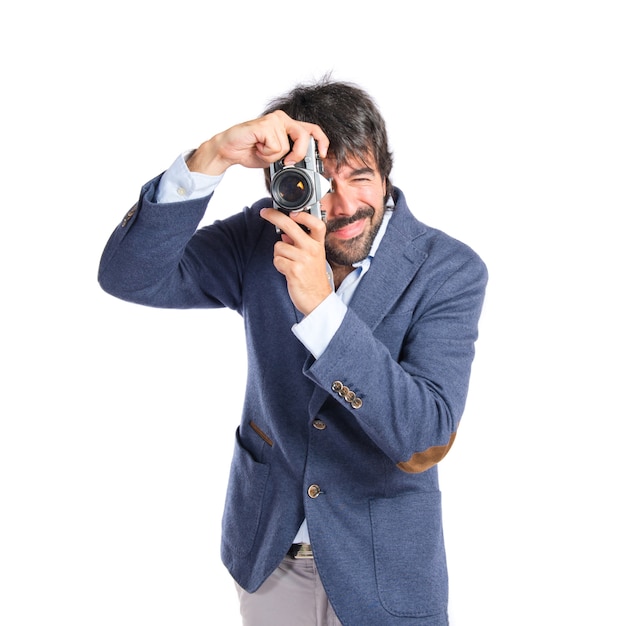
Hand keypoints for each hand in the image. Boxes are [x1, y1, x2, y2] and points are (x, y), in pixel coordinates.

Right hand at [186, 111, 328, 175]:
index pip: (312, 129)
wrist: (229, 150)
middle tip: (286, 162)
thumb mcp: (276, 158)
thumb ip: (290, 157)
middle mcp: (282, 119)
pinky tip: (257, 147)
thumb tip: (303, 166)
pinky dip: (266, 153)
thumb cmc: (251, 151)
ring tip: (261, 150)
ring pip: (286, 147)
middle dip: (297, 154)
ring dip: (273, 156)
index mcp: (288, 126)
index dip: (321, 141)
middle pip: (304, 137)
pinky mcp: (265, 124)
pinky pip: (275, 146)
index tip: (323, 154)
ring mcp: (274, 120)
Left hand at [260, 208, 331, 315]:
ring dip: (279, 255)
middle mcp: (312, 249)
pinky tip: (287, 272)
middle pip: (290, 226)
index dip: (303, 216)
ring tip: (289, 264)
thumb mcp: (313, 257)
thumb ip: (300, 243)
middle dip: (274, 216)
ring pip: (278, 246)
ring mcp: (303, 259)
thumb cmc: (313, 278)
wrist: (318, 299)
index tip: (292, 212)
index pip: (316, 224)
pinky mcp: (294, 270)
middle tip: (264, 212)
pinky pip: (277, 260)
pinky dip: (279, 265)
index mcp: (318, 244)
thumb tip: (285, 233)